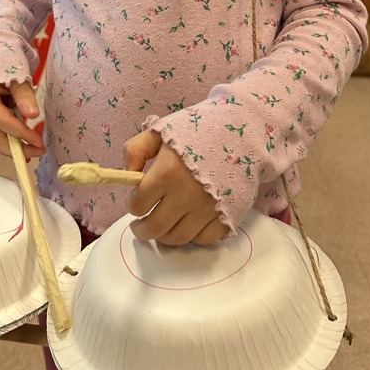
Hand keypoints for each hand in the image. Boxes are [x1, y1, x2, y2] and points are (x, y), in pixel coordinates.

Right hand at [0, 82, 44, 159]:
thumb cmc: (6, 65)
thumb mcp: (17, 77)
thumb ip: (24, 95)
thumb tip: (33, 115)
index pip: (4, 122)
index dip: (22, 134)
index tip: (39, 142)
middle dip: (18, 150)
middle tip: (39, 151)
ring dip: (14, 150)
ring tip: (34, 151)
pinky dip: (10, 144)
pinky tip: (24, 147)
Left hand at [124, 130, 226, 245]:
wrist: (241, 131)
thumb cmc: (198, 130)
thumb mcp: (160, 130)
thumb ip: (136, 149)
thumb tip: (128, 172)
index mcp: (166, 173)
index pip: (139, 205)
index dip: (133, 205)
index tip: (136, 202)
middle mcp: (186, 195)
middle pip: (155, 228)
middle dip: (142, 230)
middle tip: (139, 226)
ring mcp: (208, 209)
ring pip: (177, 238)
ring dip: (163, 237)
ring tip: (160, 227)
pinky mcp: (227, 216)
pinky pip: (203, 239)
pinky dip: (192, 237)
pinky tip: (187, 225)